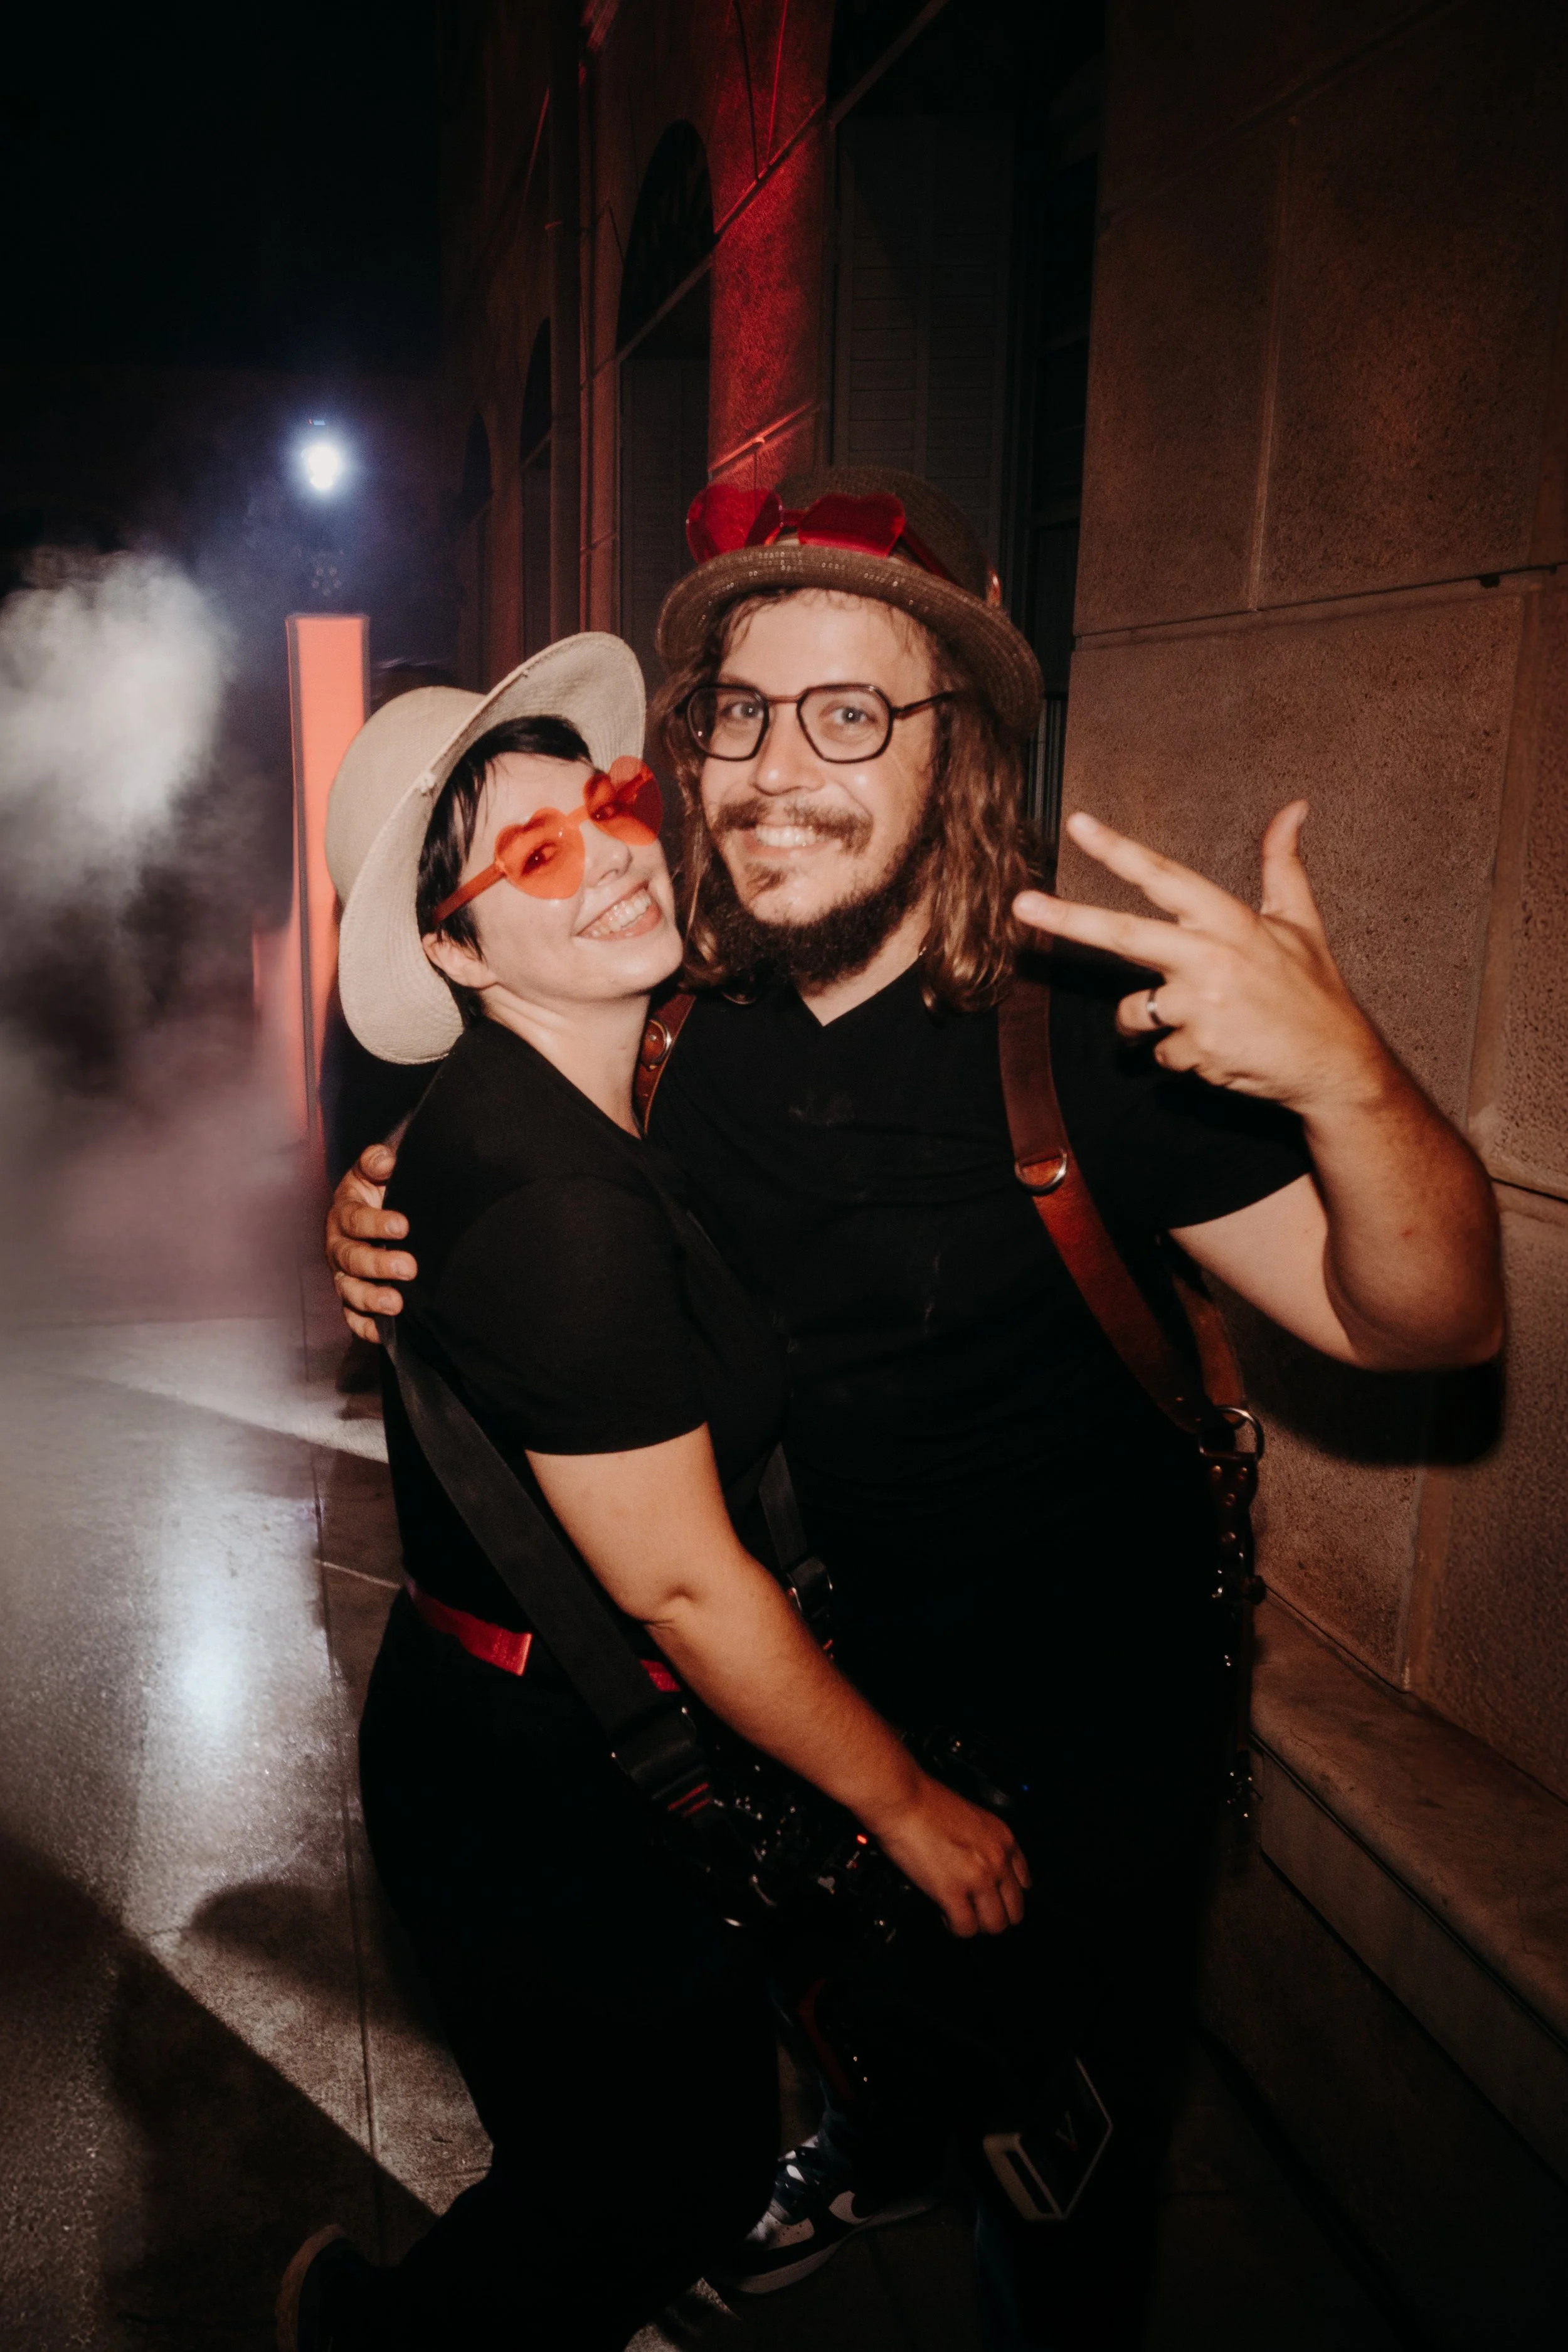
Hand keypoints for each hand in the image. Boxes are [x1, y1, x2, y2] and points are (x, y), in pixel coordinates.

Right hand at [326, 1143, 417, 1340]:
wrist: (385, 1212)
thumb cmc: (384, 1190)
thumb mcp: (379, 1171)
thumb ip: (379, 1162)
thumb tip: (385, 1158)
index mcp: (345, 1213)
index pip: (355, 1220)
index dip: (376, 1223)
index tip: (403, 1226)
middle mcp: (339, 1245)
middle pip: (351, 1259)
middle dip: (378, 1264)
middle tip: (409, 1268)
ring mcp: (344, 1274)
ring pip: (349, 1290)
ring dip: (371, 1298)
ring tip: (396, 1303)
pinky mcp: (353, 1298)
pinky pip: (352, 1316)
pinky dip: (365, 1326)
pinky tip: (383, 1333)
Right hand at [872, 1775, 1030, 1938]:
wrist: (902, 1799)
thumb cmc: (925, 1802)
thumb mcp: (971, 1818)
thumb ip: (982, 1844)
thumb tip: (976, 1867)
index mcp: (1004, 1838)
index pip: (1024, 1882)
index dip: (1007, 1896)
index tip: (995, 1899)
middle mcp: (997, 1859)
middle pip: (1014, 1911)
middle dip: (995, 1916)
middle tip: (976, 1912)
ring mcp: (978, 1878)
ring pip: (994, 1925)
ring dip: (977, 1924)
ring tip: (959, 1914)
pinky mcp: (952, 1892)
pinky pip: (965, 1927)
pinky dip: (954, 1926)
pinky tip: (944, 1913)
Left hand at [1014, 804, 1388, 1120]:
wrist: (1335, 1065)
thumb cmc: (1313, 991)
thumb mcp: (1300, 923)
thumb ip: (1283, 865)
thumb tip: (1294, 808)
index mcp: (1230, 921)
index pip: (1164, 878)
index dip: (1118, 850)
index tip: (1078, 824)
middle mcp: (1210, 958)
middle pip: (1122, 935)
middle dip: (1066, 919)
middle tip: (1021, 904)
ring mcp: (1201, 1007)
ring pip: (1136, 1012)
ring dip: (1153, 1021)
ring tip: (1204, 1021)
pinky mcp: (1197, 1052)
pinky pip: (1160, 1053)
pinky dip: (1181, 1055)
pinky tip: (1220, 1051)